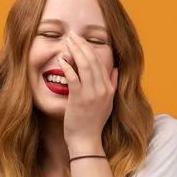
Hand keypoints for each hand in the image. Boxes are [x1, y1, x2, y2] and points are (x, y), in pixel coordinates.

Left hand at [58, 31, 118, 151]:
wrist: (86, 140)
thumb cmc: (92, 123)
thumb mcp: (107, 104)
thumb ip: (112, 85)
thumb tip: (115, 69)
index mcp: (108, 89)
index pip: (101, 63)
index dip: (90, 49)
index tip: (81, 40)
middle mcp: (102, 89)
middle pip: (93, 60)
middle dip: (82, 45)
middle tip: (72, 35)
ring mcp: (92, 94)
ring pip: (84, 65)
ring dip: (75, 51)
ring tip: (67, 41)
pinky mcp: (79, 99)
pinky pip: (73, 77)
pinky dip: (67, 66)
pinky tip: (61, 60)